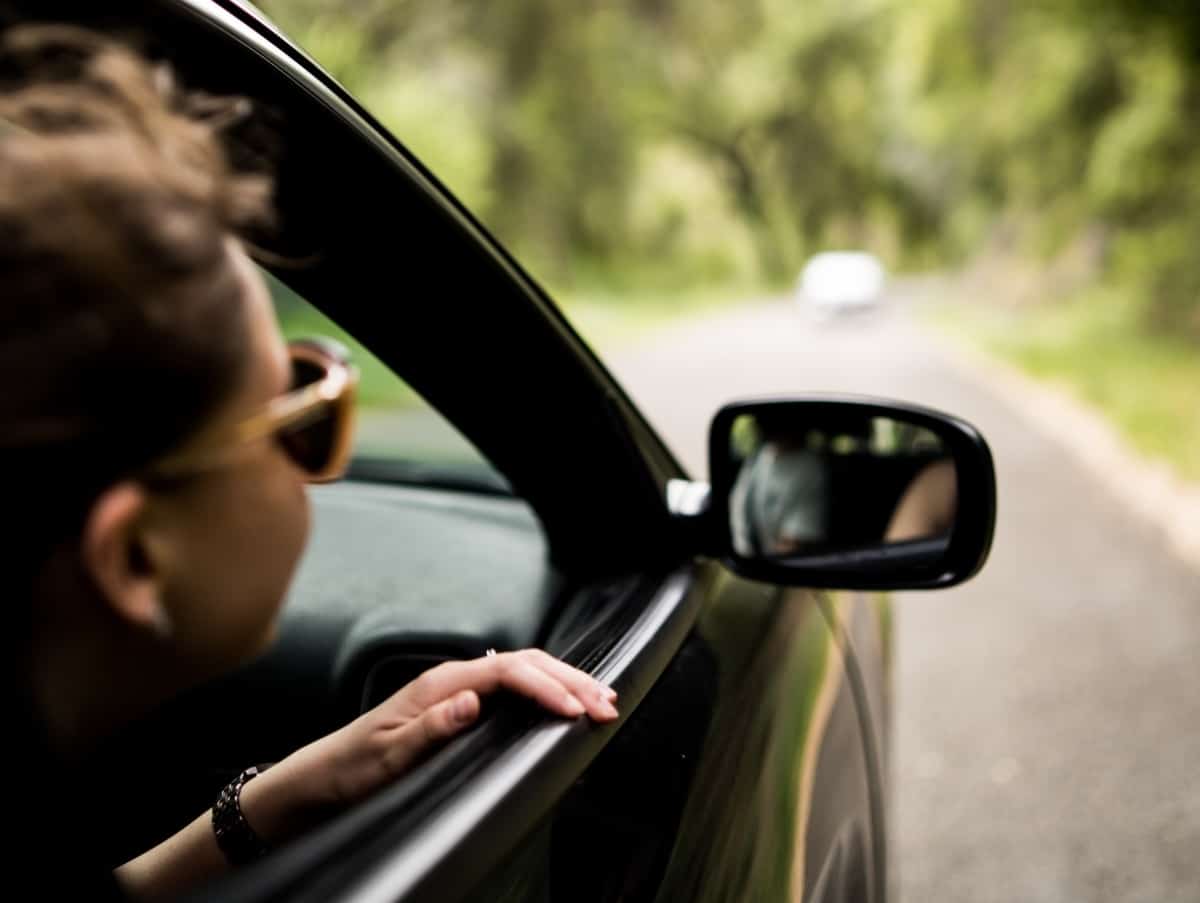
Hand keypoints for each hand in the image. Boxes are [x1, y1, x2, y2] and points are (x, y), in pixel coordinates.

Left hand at [241, 649, 617, 842]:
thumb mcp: (388, 755)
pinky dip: (546, 691)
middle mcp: (453, 679)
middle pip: (525, 664)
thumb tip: (471, 701)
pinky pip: (514, 687)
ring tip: (600, 697)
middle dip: (571, 680)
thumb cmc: (353, 767)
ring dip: (564, 682)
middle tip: (608, 702)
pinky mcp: (461, 705)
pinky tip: (563, 701)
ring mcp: (459, 689)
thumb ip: (431, 727)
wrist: (324, 776)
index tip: (574, 710)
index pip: (508, 670)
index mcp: (440, 683)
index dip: (546, 687)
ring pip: (524, 671)